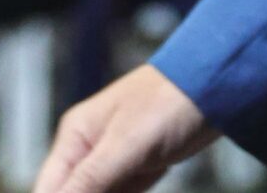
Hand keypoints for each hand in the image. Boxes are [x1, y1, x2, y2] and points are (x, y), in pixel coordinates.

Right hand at [36, 64, 219, 192]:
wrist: (216, 85)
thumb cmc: (169, 102)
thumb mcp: (125, 145)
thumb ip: (90, 179)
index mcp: (76, 137)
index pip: (49, 189)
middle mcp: (89, 148)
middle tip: (125, 191)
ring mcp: (114, 159)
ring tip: (136, 184)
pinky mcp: (138, 166)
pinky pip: (121, 192)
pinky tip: (139, 189)